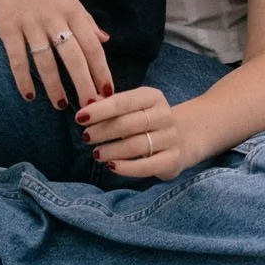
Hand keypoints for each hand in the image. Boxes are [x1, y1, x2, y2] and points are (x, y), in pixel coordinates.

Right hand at [0, 0, 113, 110]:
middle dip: (84, 85)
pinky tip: (29, 95)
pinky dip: (23, 78)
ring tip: (61, 104)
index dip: (102, 70)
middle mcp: (54, 17)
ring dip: (55, 86)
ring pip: (46, 62)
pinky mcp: (7, 26)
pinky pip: (17, 58)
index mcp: (71, 8)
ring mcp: (30, 23)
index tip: (109, 91)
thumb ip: (85, 18)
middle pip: (73, 57)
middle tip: (91, 106)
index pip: (92, 44)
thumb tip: (105, 39)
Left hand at [77, 86, 196, 180]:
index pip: (123, 102)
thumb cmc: (148, 120)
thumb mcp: (133, 107)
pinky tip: (111, 166)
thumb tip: (86, 103)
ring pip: (136, 145)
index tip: (80, 117)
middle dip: (103, 131)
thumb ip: (110, 104)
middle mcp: (164, 115)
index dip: (100, 110)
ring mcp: (171, 138)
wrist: (185, 137)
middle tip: (86, 137)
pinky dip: (127, 168)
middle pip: (127, 124)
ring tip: (96, 154)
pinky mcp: (173, 160)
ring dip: (112, 150)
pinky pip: (147, 166)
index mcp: (152, 97)